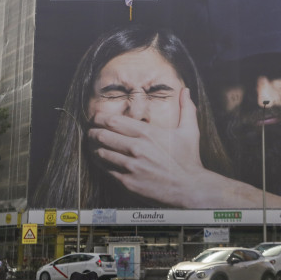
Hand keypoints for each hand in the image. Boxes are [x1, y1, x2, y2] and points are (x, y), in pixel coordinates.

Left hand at [89, 88, 206, 205]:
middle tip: (90, 131)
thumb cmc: (189, 160)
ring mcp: (131, 166)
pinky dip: (100, 164)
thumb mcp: (190, 131)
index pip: (113, 121)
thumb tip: (186, 90)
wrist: (190, 189)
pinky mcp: (128, 182)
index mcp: (147, 133)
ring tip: (92, 145)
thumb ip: (186, 108)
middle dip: (92, 132)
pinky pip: (106, 170)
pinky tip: (100, 160)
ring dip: (94, 148)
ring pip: (101, 153)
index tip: (96, 118)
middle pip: (102, 135)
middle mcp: (136, 148)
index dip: (99, 118)